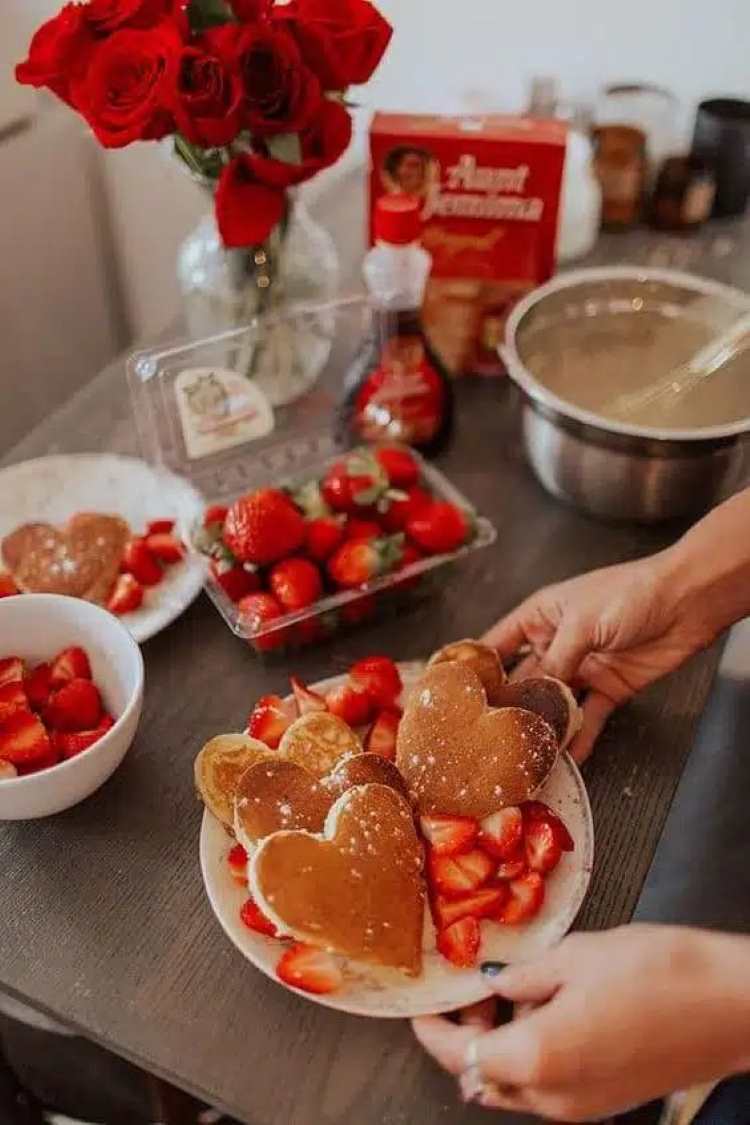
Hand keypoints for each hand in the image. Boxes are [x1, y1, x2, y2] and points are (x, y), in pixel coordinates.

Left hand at [413, 926, 749, 1121]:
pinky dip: (532, 1054)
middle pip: (483, 1075)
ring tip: (518, 988)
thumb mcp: (576, 955)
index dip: (433, 1029)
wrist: (730, 1005)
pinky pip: (547, 1087)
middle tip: (476, 985)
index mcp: (536, 1057)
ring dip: (501, 1044)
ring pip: (514, 1085)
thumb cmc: (658, 972)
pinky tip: (551, 1008)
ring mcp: (582, 1108)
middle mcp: (553, 1097)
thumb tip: (490, 982)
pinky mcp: (605, 1103)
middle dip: (468, 1033)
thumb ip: (522, 976)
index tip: (423, 1005)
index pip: (460, 1054)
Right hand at [483, 552, 717, 761]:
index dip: (477, 667)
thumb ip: (555, 662)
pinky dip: (580, 736)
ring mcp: (582, 666)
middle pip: (524, 679)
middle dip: (509, 706)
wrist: (687, 601)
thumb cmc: (631, 593)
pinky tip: (568, 756)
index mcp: (540, 616)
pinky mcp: (608, 687)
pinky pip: (588, 716)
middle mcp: (556, 642)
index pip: (497, 644)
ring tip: (524, 751)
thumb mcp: (582, 623)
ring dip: (543, 725)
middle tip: (487, 736)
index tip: (453, 693)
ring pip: (554, 702)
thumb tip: (532, 696)